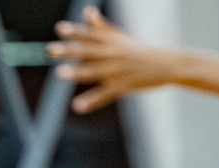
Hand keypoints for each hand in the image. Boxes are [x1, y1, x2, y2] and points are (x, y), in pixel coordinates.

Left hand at [49, 6, 180, 113]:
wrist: (167, 64)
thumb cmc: (138, 51)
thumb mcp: (120, 37)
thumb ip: (100, 27)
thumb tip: (87, 11)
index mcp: (111, 42)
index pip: (90, 35)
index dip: (75, 32)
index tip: (59, 29)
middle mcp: (113, 54)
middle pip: (88, 51)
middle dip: (69, 50)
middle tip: (51, 50)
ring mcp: (117, 71)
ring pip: (94, 72)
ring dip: (77, 73)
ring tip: (59, 74)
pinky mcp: (122, 87)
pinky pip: (104, 95)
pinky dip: (91, 101)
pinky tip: (77, 106)